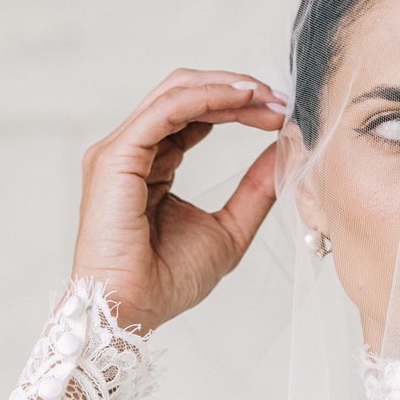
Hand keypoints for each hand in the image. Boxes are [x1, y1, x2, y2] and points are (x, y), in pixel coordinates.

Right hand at [73, 69, 285, 336]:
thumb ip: (254, 190)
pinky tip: (242, 99)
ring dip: (227, 88)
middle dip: (237, 90)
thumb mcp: (229, 229)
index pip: (196, 115)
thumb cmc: (165, 283)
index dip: (240, 106)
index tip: (281, 113)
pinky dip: (207, 98)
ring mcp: (120, 150)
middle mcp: (132, 150)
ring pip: (177, 93)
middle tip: (280, 100)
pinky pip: (167, 110)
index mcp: (152, 164)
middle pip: (186, 94)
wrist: (132, 310)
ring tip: (267, 98)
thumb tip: (284, 152)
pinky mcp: (116, 156)